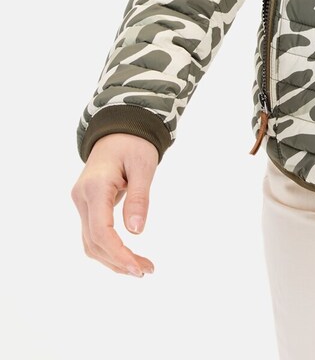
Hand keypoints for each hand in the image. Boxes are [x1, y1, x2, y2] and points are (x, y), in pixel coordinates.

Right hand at [71, 133, 158, 276]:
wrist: (119, 129)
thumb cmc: (134, 144)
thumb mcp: (143, 165)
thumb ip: (138, 197)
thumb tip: (136, 232)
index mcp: (95, 186)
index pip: (101, 230)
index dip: (118, 253)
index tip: (139, 268)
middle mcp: (82, 197)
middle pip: (94, 241)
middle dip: (119, 261)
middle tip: (147, 270)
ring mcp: (82, 202)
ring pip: (90, 242)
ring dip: (113, 259)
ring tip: (141, 268)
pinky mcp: (87, 205)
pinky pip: (93, 234)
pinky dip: (109, 249)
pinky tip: (126, 257)